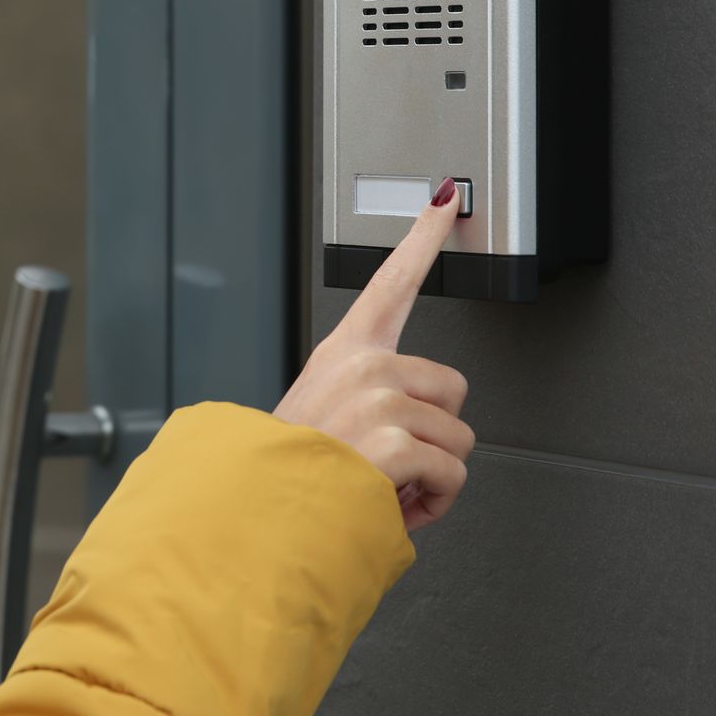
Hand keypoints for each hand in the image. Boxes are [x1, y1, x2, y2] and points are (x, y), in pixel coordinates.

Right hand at [273, 179, 473, 531]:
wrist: (257, 518)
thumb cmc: (289, 476)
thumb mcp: (319, 418)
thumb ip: (366, 402)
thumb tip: (409, 428)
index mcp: (343, 353)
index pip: (390, 282)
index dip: (423, 237)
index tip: (445, 196)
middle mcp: (363, 365)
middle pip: (453, 388)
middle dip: (435, 434)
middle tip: (389, 461)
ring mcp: (379, 397)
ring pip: (458, 438)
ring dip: (432, 475)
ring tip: (383, 485)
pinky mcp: (395, 436)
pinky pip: (451, 475)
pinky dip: (432, 503)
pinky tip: (393, 502)